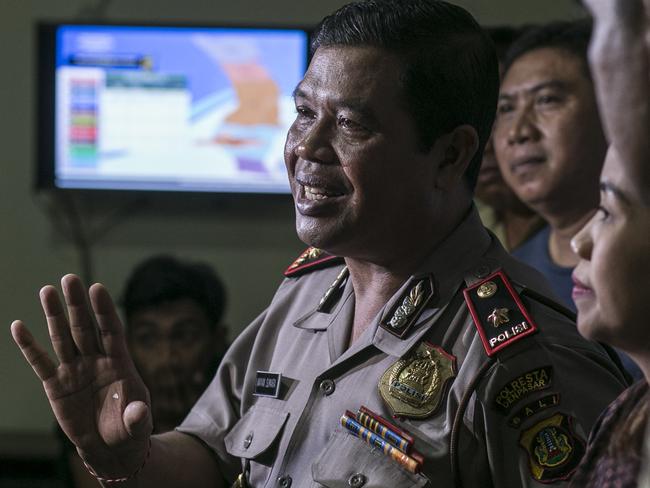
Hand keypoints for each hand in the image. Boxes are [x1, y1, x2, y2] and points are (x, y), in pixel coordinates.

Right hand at [11, 274, 151, 478]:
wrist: (109, 446)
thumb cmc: (128, 428)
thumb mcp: (137, 424)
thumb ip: (137, 416)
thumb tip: (139, 412)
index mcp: (119, 362)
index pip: (111, 330)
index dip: (105, 310)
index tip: (97, 288)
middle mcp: (96, 360)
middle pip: (85, 327)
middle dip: (77, 304)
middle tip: (69, 278)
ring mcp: (75, 370)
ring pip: (63, 337)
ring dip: (54, 315)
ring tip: (47, 290)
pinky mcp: (56, 385)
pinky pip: (41, 362)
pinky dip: (29, 346)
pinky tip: (18, 326)